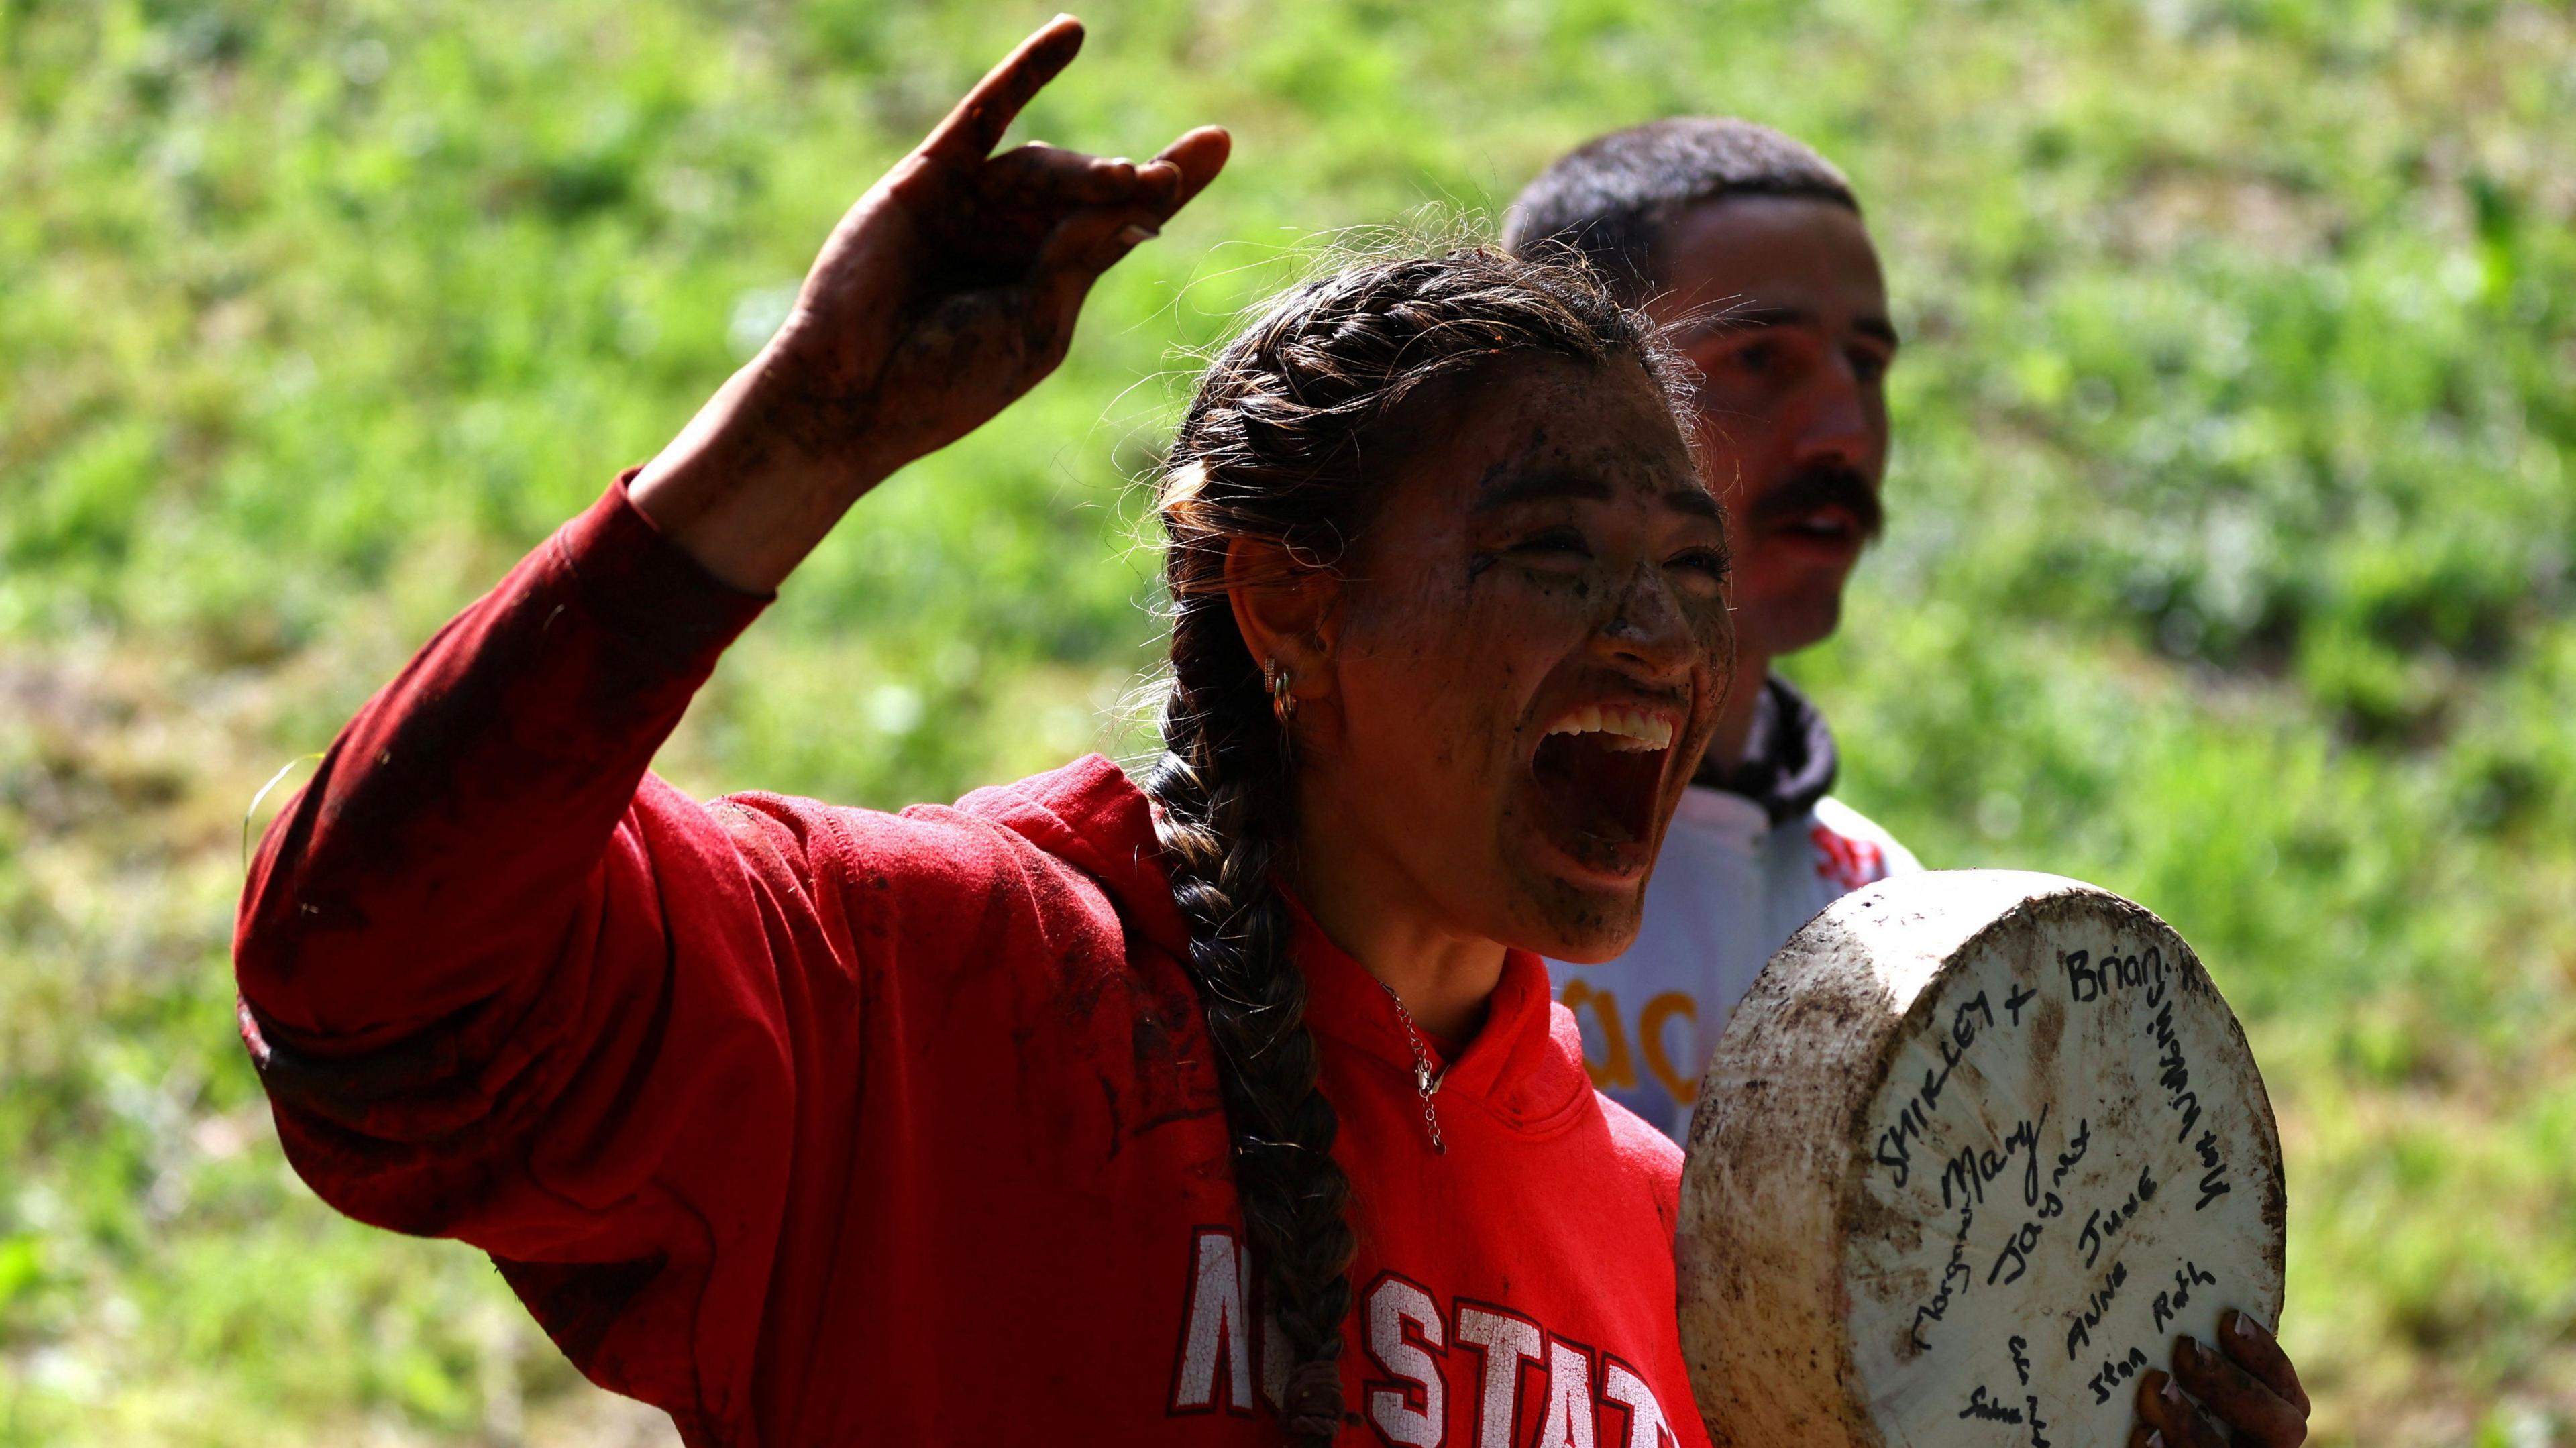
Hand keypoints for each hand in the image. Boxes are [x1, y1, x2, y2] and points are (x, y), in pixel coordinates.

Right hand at [630, 15, 1228, 589]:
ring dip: (1086, 169)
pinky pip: (984, 112)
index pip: (1123, 222)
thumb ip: (1077, 264)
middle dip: (1126, 186)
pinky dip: (1026, 72)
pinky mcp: (931, 177)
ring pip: (1047, 165)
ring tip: (1122, 178)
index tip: (1218, 140)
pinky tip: (1069, 36)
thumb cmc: (942, 385)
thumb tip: (1134, 201)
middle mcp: (1016, 239)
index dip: (1170, 183)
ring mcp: (974, 204)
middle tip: (1156, 181)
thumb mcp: (1031, 331)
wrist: (850, 395)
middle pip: (1090, 191)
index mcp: (1051, 285)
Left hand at [2130, 1309, 2309, 1446]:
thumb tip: (2180, 1274)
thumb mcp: (2187, 1366)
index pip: (2285, 1390)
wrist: (2135, 1426)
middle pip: (2278, 1428)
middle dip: (2233, 1386)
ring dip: (2191, 1423)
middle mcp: (2258, 1447)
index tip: (2230, 1319)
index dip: (2264, 1355)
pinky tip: (2142, 1432)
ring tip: (2155, 1387)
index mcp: (2267, 1418)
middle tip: (2187, 1350)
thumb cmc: (2157, 1392)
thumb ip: (2198, 1345)